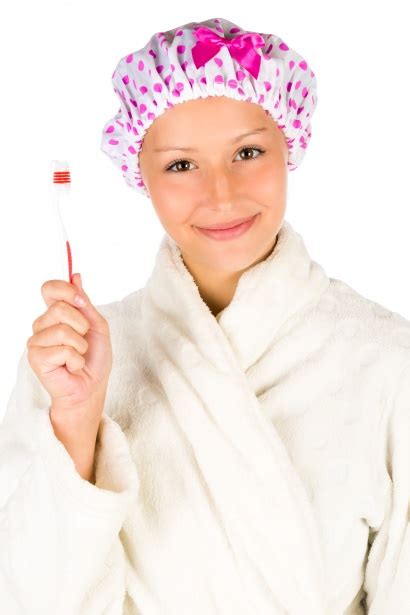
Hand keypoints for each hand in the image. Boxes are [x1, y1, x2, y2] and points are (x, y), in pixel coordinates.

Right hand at [27, 273, 111, 431]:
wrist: (91, 387)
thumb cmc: (94, 359)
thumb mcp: (97, 326)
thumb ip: (85, 303)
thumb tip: (76, 276)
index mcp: (56, 314)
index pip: (50, 288)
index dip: (66, 290)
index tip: (81, 301)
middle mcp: (42, 325)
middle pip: (59, 308)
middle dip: (81, 325)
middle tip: (83, 342)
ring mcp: (37, 341)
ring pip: (62, 329)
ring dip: (80, 345)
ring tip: (78, 356)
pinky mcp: (36, 357)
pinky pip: (62, 349)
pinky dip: (75, 359)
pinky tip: (72, 366)